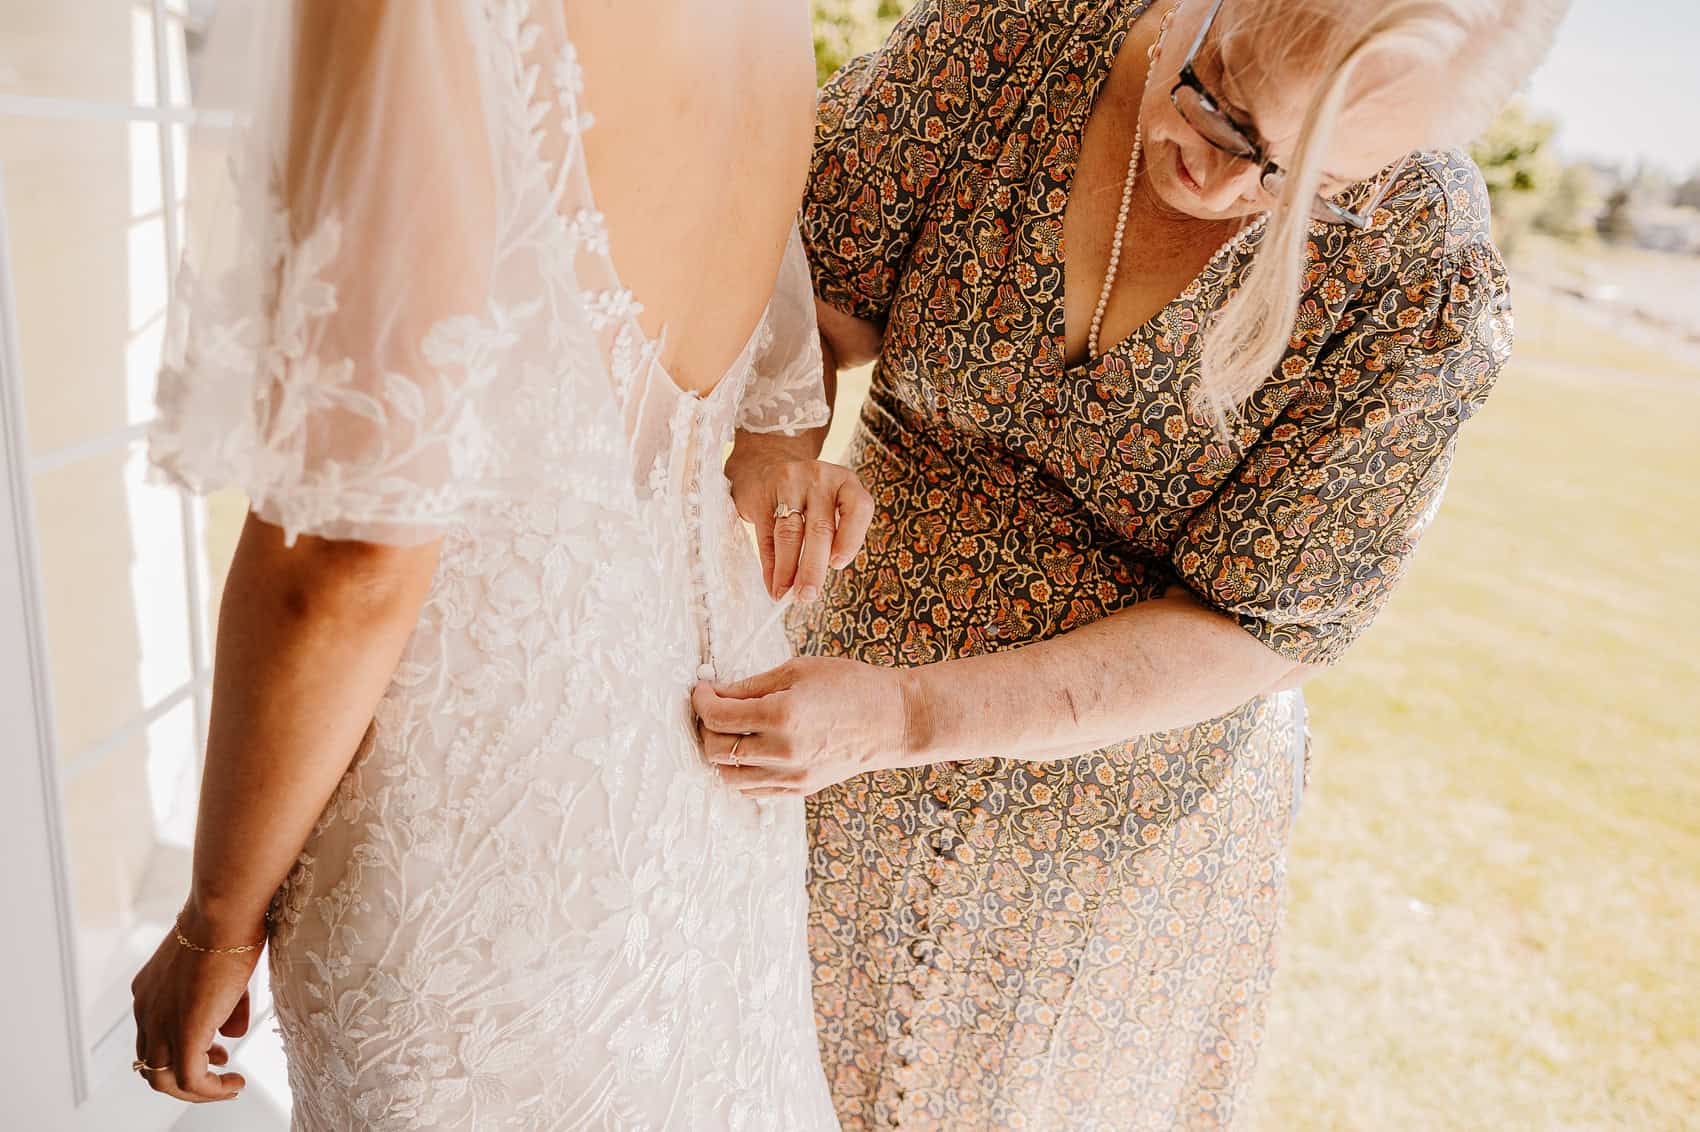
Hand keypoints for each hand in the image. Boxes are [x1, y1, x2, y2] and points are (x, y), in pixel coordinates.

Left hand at [130, 906, 261, 1102]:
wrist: (225, 911)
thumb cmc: (230, 925)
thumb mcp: (224, 971)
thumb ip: (225, 1007)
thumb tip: (231, 1034)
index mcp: (150, 991)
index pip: (155, 1036)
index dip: (183, 1052)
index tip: (219, 1053)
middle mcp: (145, 1010)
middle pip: (151, 1064)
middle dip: (186, 1076)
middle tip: (219, 1073)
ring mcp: (159, 1022)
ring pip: (162, 1080)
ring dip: (196, 1090)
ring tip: (227, 1086)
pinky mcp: (183, 1033)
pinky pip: (191, 1080)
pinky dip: (212, 1090)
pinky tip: (236, 1083)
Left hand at [693, 656, 919, 795]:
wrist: (893, 720)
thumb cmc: (850, 686)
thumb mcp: (798, 670)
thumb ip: (752, 685)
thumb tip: (716, 692)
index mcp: (782, 715)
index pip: (718, 716)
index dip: (701, 700)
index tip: (703, 689)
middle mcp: (783, 752)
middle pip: (716, 749)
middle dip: (706, 726)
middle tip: (714, 707)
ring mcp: (791, 776)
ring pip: (729, 777)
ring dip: (720, 753)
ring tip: (729, 730)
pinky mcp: (799, 789)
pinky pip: (752, 789)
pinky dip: (741, 771)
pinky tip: (749, 748)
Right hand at [725, 439, 872, 600]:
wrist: (765, 463)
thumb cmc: (807, 494)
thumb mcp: (829, 502)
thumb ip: (833, 534)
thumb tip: (816, 583)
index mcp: (845, 481)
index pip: (858, 508)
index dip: (851, 539)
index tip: (837, 565)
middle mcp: (819, 478)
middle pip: (820, 528)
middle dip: (813, 567)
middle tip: (808, 596)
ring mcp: (788, 483)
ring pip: (790, 534)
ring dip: (787, 570)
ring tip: (787, 595)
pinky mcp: (761, 495)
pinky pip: (767, 536)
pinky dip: (770, 566)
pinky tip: (773, 584)